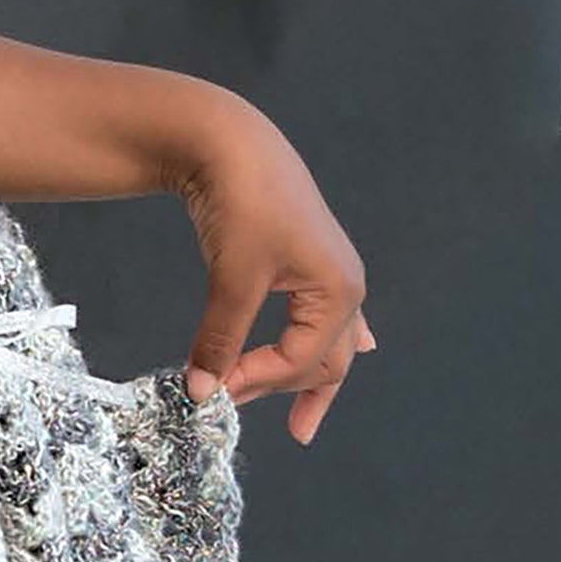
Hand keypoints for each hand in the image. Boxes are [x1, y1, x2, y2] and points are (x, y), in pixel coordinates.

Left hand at [171, 103, 373, 443]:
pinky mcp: (307, 256)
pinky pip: (328, 312)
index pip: (301, 361)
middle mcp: (345, 283)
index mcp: (339, 291)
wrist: (231, 140)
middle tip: (264, 421)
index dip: (257, 382)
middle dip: (289, 390)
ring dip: (309, 374)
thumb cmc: (242, 205)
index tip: (213, 393)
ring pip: (326, 339)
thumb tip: (201, 392)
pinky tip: (359, 345)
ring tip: (305, 416)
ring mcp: (330, 269)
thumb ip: (220, 340)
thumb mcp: (232, 279)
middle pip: (323, 358)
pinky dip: (331, 336)